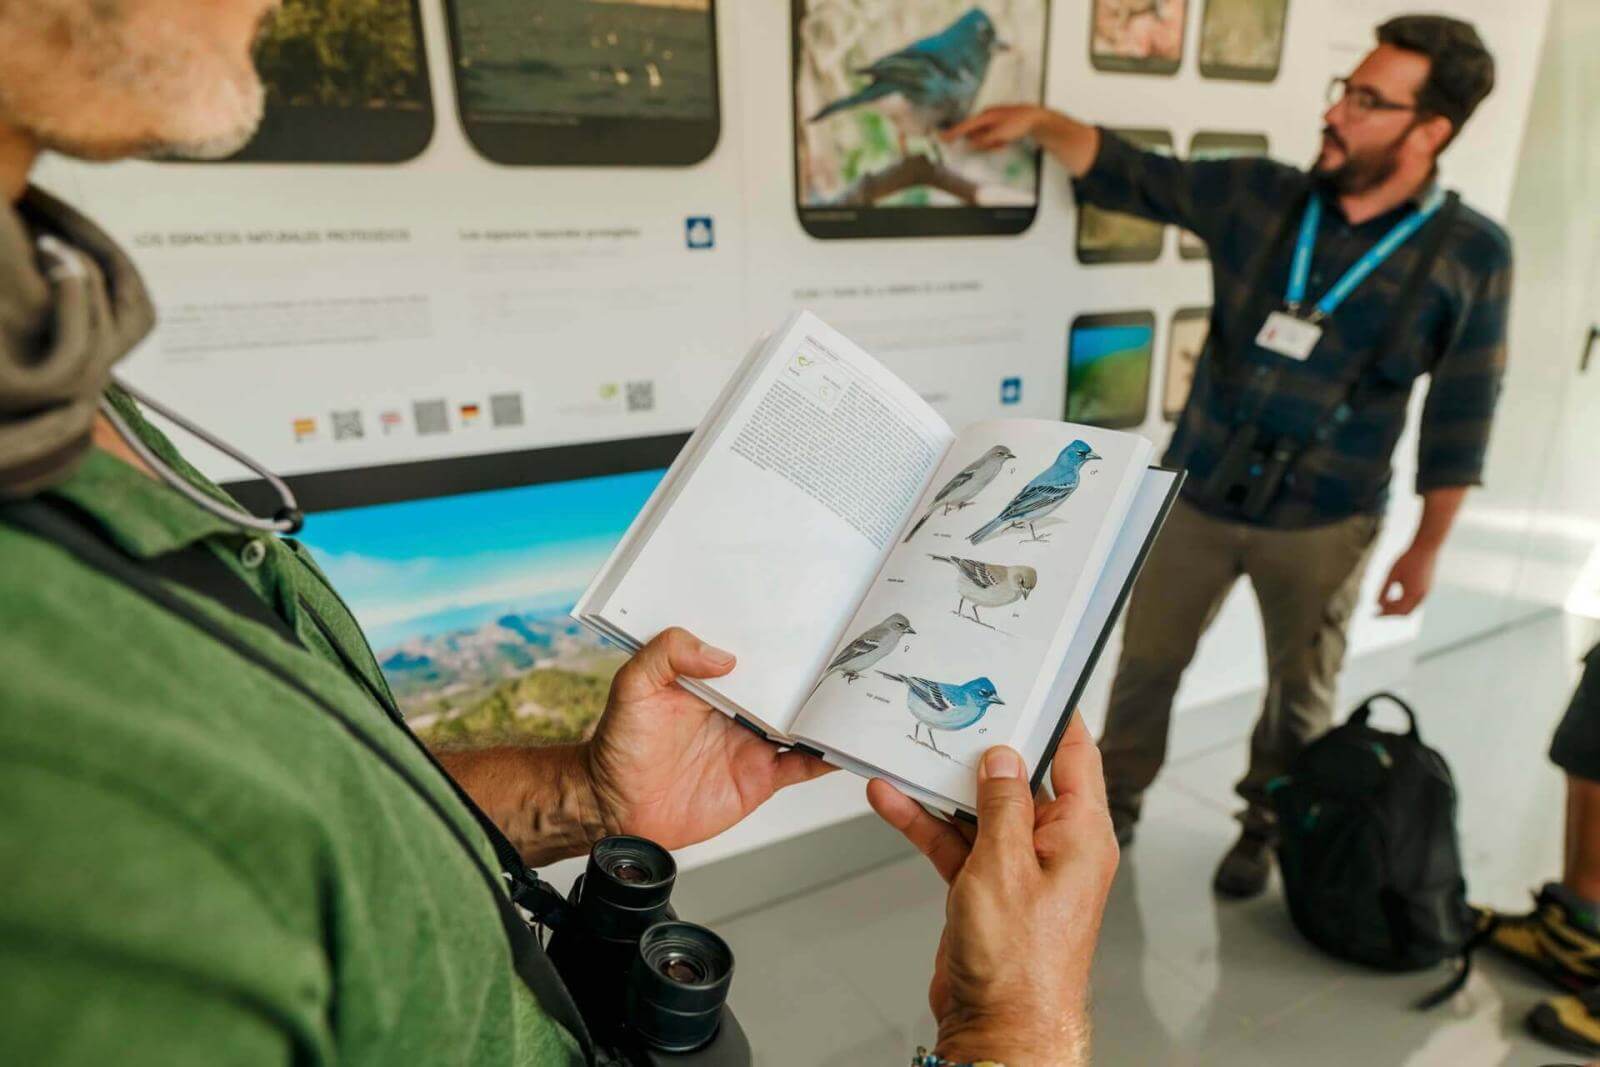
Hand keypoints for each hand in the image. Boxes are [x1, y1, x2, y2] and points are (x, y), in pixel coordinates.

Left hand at [585, 628, 832, 850]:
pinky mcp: (760, 778)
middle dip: (819, 672)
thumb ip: (667, 655)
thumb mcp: (633, 686)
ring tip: (861, 696)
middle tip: (853, 653)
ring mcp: (753, 743)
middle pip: (789, 687)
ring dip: (829, 712)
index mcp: (714, 679)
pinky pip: (802, 765)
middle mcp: (739, 708)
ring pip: (803, 722)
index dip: (782, 640)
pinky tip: (848, 746)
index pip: (756, 653)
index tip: (812, 622)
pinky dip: (827, 758)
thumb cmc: (618, 744)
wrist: (615, 807)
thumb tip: (721, 656)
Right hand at [867, 717, 1118, 1065]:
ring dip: (942, 788)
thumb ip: (1002, 805)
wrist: (998, 1027)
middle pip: (1020, 780)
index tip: (1036, 687)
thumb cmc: (1021, 964)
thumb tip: (1002, 759)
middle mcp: (1054, 848)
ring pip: (979, 810)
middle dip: (984, 750)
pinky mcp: (985, 887)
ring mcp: (1018, 868)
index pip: (1076, 758)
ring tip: (909, 752)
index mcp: (1080, 836)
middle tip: (955, 713)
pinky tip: (893, 801)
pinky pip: (955, 842)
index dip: (1056, 719)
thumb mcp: (1006, 865)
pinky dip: (926, 823)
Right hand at [942, 104, 1053, 151]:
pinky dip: (996, 142)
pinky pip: (990, 137)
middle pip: (974, 135)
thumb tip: (971, 143)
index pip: (965, 126)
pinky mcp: (998, 125)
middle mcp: (986, 116)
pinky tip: (1005, 142)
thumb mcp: (999, 134)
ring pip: (982, 138)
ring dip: (990, 144)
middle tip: (998, 144)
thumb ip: (983, 140)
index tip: (941, 137)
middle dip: (982, 143)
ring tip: (1004, 142)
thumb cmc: (1018, 123)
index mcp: (984, 116)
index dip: (953, 132)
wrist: (1036, 118)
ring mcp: (992, 120)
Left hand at [1377, 543, 1439, 615]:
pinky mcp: (1428, 588)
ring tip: (1384, 606)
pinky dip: (1404, 603)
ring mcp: (1426, 593)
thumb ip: (1384, 590)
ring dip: (1398, 609)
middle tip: (1377, 612)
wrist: (1426, 548)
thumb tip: (1377, 604)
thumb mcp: (1392, 574)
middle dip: (1391, 613)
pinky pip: (1415, 602)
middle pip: (1405, 612)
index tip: (1373, 614)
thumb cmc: (1407, 559)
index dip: (1385, 614)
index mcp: (1413, 594)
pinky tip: (1394, 598)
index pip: (1397, 611)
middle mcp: (1422, 596)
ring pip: (1411, 608)